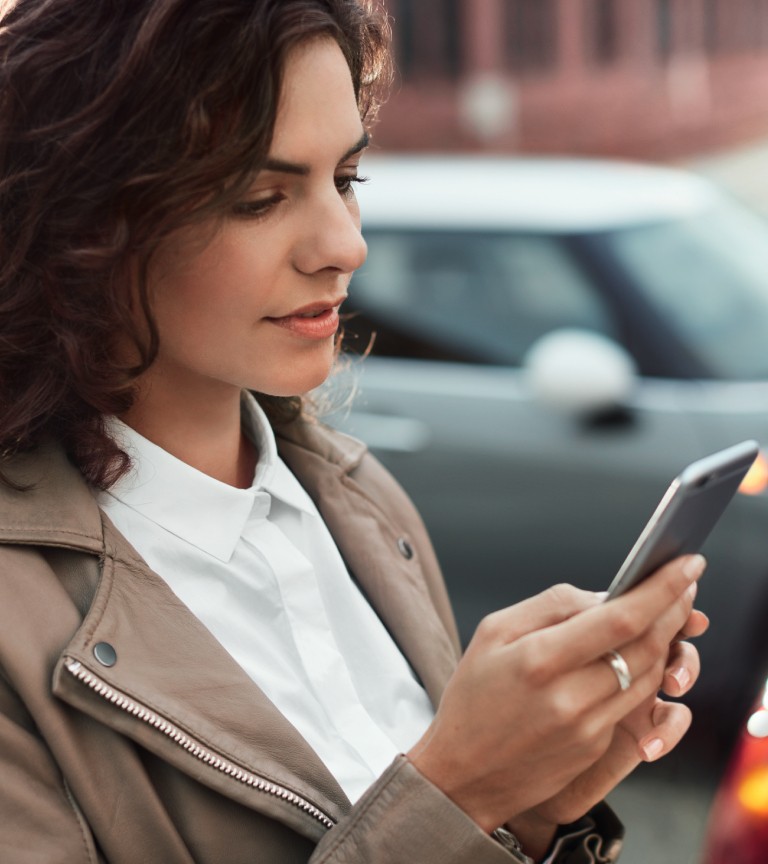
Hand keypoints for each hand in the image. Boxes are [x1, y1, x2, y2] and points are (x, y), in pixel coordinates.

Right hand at [407, 554, 705, 843]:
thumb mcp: (494, 631)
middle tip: (685, 583)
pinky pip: (634, 701)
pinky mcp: (595, 746)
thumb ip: (550, 605)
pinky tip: (639, 651)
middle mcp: (570, 696)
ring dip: (666, 640)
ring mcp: (587, 727)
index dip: (661, 589)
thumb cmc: (473, 695)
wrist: (463, 772)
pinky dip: (644, 670)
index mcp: (540, 659)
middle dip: (674, 609)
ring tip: (667, 612)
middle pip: (646, 646)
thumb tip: (603, 596)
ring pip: (648, 674)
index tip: (687, 565)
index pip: (620, 618)